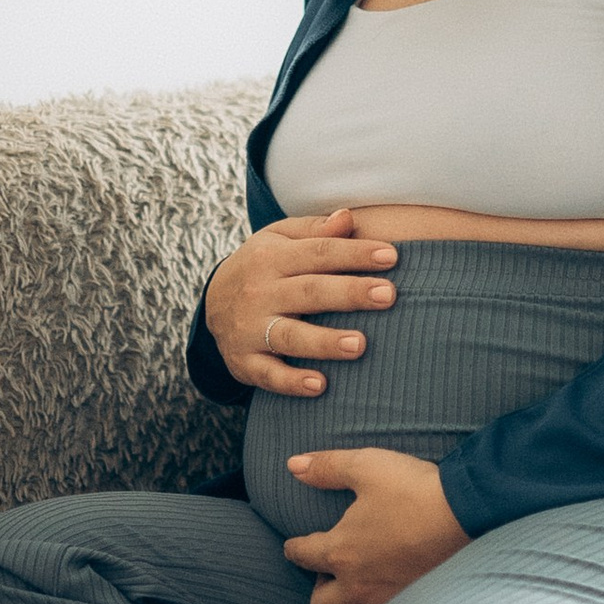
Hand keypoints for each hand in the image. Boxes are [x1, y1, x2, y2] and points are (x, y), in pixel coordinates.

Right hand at [204, 209, 398, 396]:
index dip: (354, 254)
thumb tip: (348, 217)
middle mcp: (260, 292)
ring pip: (290, 336)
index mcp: (272, 258)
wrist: (211, 304)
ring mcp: (251, 329)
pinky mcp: (246, 362)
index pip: (318, 253)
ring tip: (359, 345)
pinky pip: (270, 375)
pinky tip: (320, 385)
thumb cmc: (261, 267)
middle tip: (388, 295)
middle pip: (309, 292)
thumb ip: (314, 230)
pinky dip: (292, 382)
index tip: (391, 257)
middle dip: (349, 293)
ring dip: (324, 342)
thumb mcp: (278, 239)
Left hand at [282, 450, 468, 603]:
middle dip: (318, 588)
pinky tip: (387, 602)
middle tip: (331, 569)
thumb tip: (293, 465)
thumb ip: (327, 468)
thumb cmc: (415, 491)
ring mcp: (385, 602)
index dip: (294, 548)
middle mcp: (358, 585)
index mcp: (341, 551)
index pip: (301, 556)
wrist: (469, 515)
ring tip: (359, 589)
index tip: (296, 545)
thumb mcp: (366, 467)